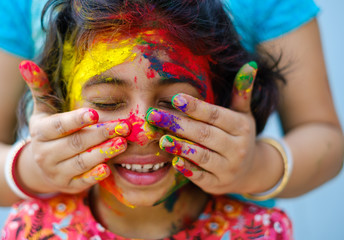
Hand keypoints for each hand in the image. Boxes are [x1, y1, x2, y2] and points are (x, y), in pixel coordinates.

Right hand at [17, 61, 129, 194]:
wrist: (40, 166)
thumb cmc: (49, 132)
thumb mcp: (43, 111)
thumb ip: (40, 88)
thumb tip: (26, 63)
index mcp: (41, 132)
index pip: (58, 126)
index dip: (76, 120)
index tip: (95, 113)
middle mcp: (46, 153)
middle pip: (74, 144)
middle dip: (99, 135)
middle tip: (122, 127)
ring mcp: (56, 172)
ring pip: (80, 163)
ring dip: (102, 153)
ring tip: (122, 144)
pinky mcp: (68, 185)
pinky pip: (82, 182)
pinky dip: (94, 176)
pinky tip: (108, 169)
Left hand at [145, 62, 258, 194]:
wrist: (252, 171)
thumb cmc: (240, 136)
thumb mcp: (243, 115)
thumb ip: (242, 91)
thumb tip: (249, 64)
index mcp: (241, 127)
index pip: (216, 115)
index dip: (196, 107)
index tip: (175, 98)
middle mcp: (237, 148)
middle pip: (205, 134)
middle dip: (178, 124)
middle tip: (154, 115)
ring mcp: (228, 168)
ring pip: (202, 156)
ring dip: (180, 147)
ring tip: (161, 137)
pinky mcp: (218, 184)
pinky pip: (202, 177)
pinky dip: (188, 169)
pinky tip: (174, 161)